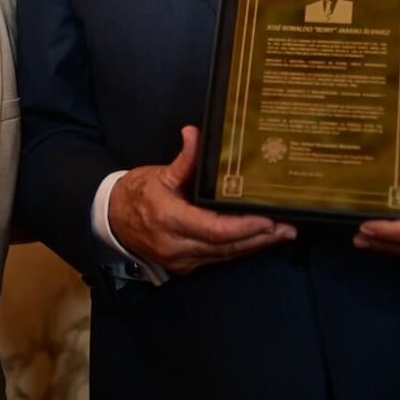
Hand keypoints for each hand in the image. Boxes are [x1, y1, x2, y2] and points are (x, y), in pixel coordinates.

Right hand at [109, 125, 296, 274]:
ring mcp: (181, 260)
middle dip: (260, 238)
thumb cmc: (135, 194)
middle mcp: (177, 246)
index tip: (268, 219)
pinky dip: (238, 249)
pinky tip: (257, 240)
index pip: (216, 230)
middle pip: (226, 247)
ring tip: (281, 234)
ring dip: (254, 246)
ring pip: (225, 256)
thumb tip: (195, 134)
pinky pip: (217, 259)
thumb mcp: (159, 173)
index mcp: (170, 220)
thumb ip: (184, 159)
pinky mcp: (185, 265)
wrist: (111, 220)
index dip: (245, 227)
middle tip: (288, 228)